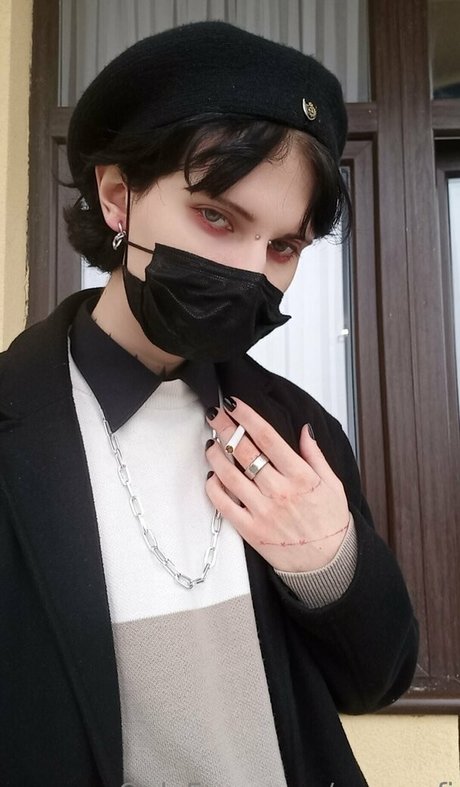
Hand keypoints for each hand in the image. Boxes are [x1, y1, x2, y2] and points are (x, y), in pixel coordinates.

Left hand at [205, 397, 349, 572]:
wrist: (328, 564)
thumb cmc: (331, 523)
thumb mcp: (333, 484)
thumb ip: (315, 455)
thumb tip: (304, 429)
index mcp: (300, 476)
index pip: (267, 437)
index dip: (247, 416)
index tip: (234, 404)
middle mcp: (279, 490)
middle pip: (244, 450)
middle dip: (225, 428)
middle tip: (213, 414)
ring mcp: (262, 511)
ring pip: (229, 475)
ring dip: (216, 455)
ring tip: (211, 444)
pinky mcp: (250, 530)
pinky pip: (224, 504)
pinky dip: (214, 487)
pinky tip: (212, 475)